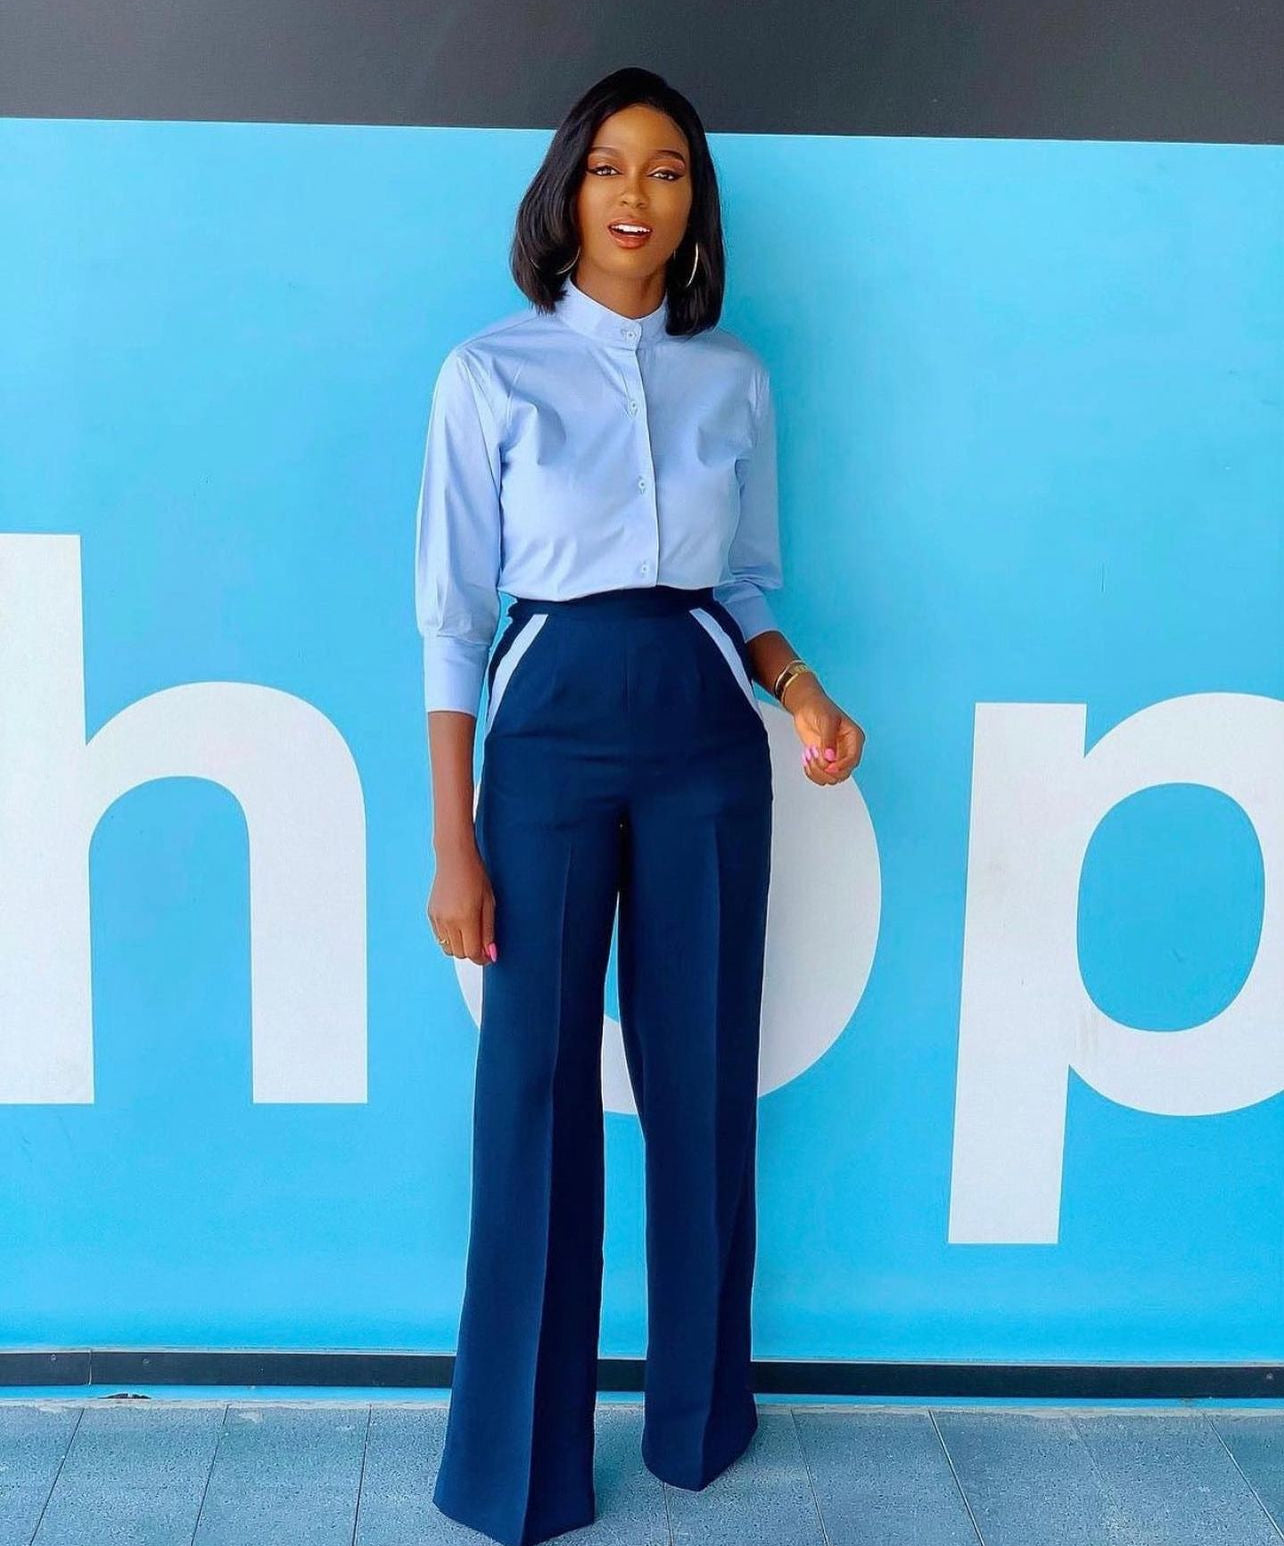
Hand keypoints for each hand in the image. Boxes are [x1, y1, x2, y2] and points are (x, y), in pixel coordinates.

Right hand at [427, 838, 497, 964]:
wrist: (454, 858)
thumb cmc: (475, 876)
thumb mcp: (489, 903)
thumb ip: (489, 931)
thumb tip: (490, 954)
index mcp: (465, 918)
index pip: (472, 952)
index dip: (482, 958)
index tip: (489, 955)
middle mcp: (448, 921)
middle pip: (460, 954)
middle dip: (472, 952)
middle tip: (482, 943)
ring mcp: (437, 919)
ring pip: (448, 948)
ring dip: (460, 946)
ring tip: (470, 931)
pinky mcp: (431, 915)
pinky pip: (440, 937)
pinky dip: (450, 937)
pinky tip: (459, 923)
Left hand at [784, 676, 864, 783]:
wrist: (806, 706)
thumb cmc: (819, 707)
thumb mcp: (826, 720)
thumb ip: (828, 739)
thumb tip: (830, 758)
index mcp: (854, 739)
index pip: (853, 760)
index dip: (841, 766)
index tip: (828, 766)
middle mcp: (847, 750)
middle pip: (843, 773)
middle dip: (825, 769)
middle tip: (813, 754)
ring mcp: (835, 757)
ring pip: (831, 778)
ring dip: (816, 771)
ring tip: (808, 753)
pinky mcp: (823, 760)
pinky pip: (820, 776)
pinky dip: (811, 772)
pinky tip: (805, 758)